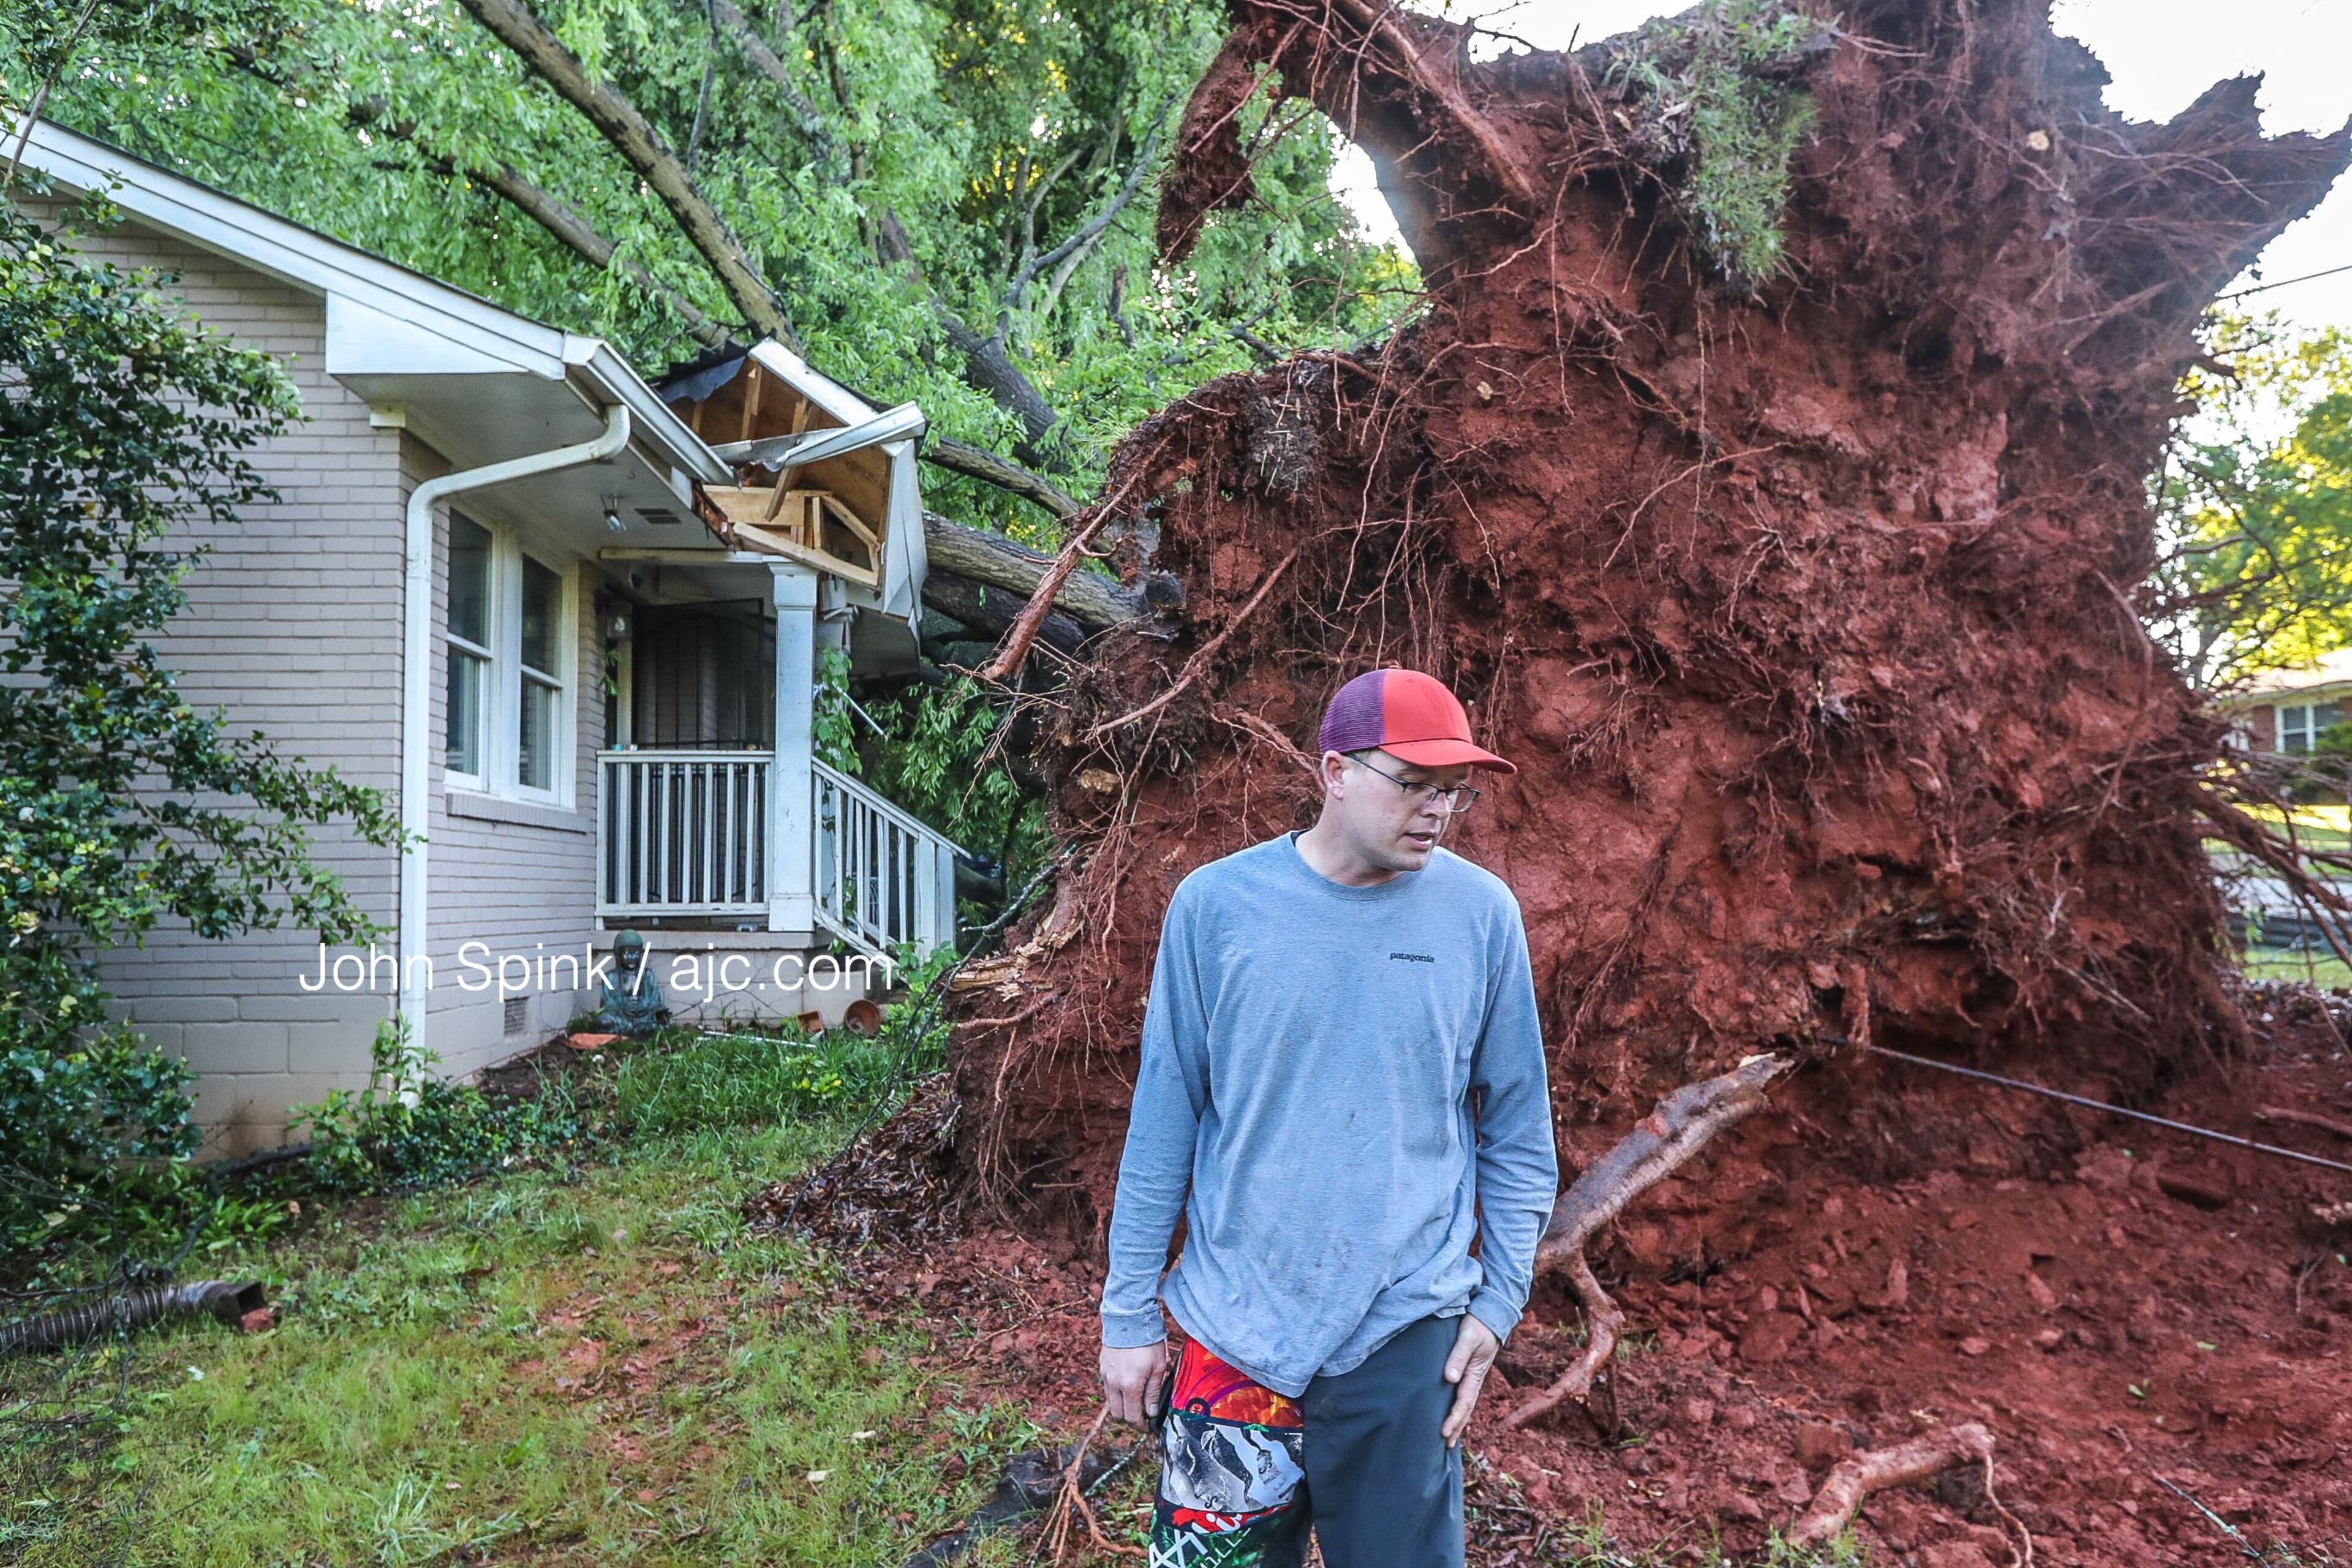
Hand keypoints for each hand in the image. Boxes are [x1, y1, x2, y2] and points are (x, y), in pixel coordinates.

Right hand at [1101, 1340, 1167, 1426]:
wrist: (1130, 1318)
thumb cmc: (1147, 1341)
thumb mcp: (1158, 1367)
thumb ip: (1153, 1392)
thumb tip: (1152, 1412)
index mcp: (1130, 1385)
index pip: (1132, 1417)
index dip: (1141, 1426)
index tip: (1147, 1426)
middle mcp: (1114, 1383)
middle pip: (1118, 1414)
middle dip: (1130, 1418)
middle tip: (1142, 1415)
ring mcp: (1106, 1375)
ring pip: (1111, 1402)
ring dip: (1122, 1405)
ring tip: (1136, 1399)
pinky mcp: (1102, 1367)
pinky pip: (1107, 1388)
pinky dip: (1116, 1393)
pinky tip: (1127, 1385)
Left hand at [1440, 1314, 1500, 1448]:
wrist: (1491, 1314)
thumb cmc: (1478, 1324)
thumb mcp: (1468, 1337)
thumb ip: (1458, 1356)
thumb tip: (1450, 1379)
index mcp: (1475, 1374)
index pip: (1463, 1403)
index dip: (1453, 1419)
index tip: (1444, 1433)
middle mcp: (1474, 1379)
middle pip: (1465, 1409)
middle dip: (1456, 1427)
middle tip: (1446, 1446)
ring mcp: (1473, 1376)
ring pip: (1465, 1403)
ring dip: (1457, 1420)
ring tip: (1448, 1437)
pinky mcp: (1469, 1371)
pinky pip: (1463, 1394)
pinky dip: (1458, 1407)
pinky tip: (1451, 1412)